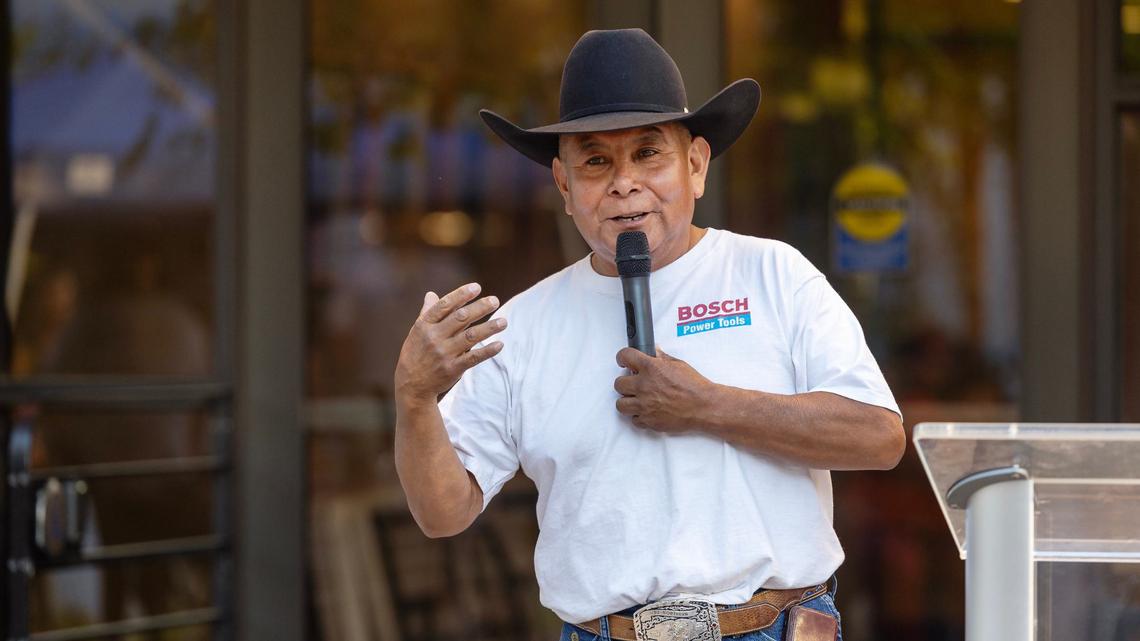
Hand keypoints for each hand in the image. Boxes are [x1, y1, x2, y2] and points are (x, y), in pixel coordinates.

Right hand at [395, 283, 506, 403]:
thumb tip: (431, 294)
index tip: (476, 287)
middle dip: (479, 308)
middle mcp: (434, 337)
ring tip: (504, 322)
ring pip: (470, 337)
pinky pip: (473, 358)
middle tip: (495, 301)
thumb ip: (427, 313)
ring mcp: (444, 353)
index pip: (445, 306)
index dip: (461, 295)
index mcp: (425, 325)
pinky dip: (487, 351)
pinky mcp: (452, 368)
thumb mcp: (416, 332)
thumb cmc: (415, 353)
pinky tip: (500, 344)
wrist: (411, 385)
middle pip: (460, 318)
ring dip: (489, 328)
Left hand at [613, 347, 714, 433]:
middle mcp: (644, 386)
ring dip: (627, 401)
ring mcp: (644, 405)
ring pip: (620, 404)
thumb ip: (662, 358)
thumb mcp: (678, 365)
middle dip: (625, 382)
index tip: (623, 360)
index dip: (622, 357)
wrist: (704, 407)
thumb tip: (654, 352)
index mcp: (651, 368)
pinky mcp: (648, 421)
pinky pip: (634, 419)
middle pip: (618, 383)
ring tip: (637, 399)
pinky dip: (639, 416)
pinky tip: (647, 411)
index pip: (625, 356)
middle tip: (633, 383)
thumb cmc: (694, 387)